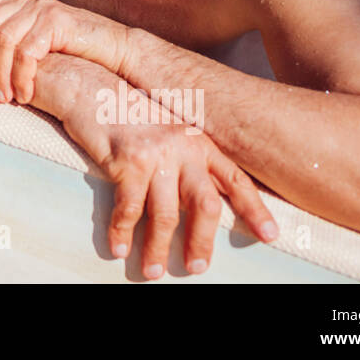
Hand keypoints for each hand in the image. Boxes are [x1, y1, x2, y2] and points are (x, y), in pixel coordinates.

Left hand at [0, 0, 128, 103]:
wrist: (111, 49)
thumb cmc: (66, 51)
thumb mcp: (29, 40)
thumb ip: (4, 39)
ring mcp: (41, 8)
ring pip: (2, 41)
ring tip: (2, 98)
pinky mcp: (58, 22)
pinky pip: (27, 52)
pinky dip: (21, 78)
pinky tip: (24, 94)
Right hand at [87, 96, 278, 278]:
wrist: (89, 88)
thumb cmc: (126, 114)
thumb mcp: (167, 131)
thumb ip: (185, 159)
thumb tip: (196, 202)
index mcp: (198, 142)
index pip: (234, 180)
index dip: (254, 210)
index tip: (270, 236)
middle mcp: (183, 148)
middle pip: (205, 206)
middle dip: (203, 241)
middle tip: (197, 268)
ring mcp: (156, 155)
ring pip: (166, 215)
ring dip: (158, 249)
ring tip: (154, 272)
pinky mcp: (127, 162)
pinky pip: (129, 209)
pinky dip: (123, 233)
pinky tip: (119, 248)